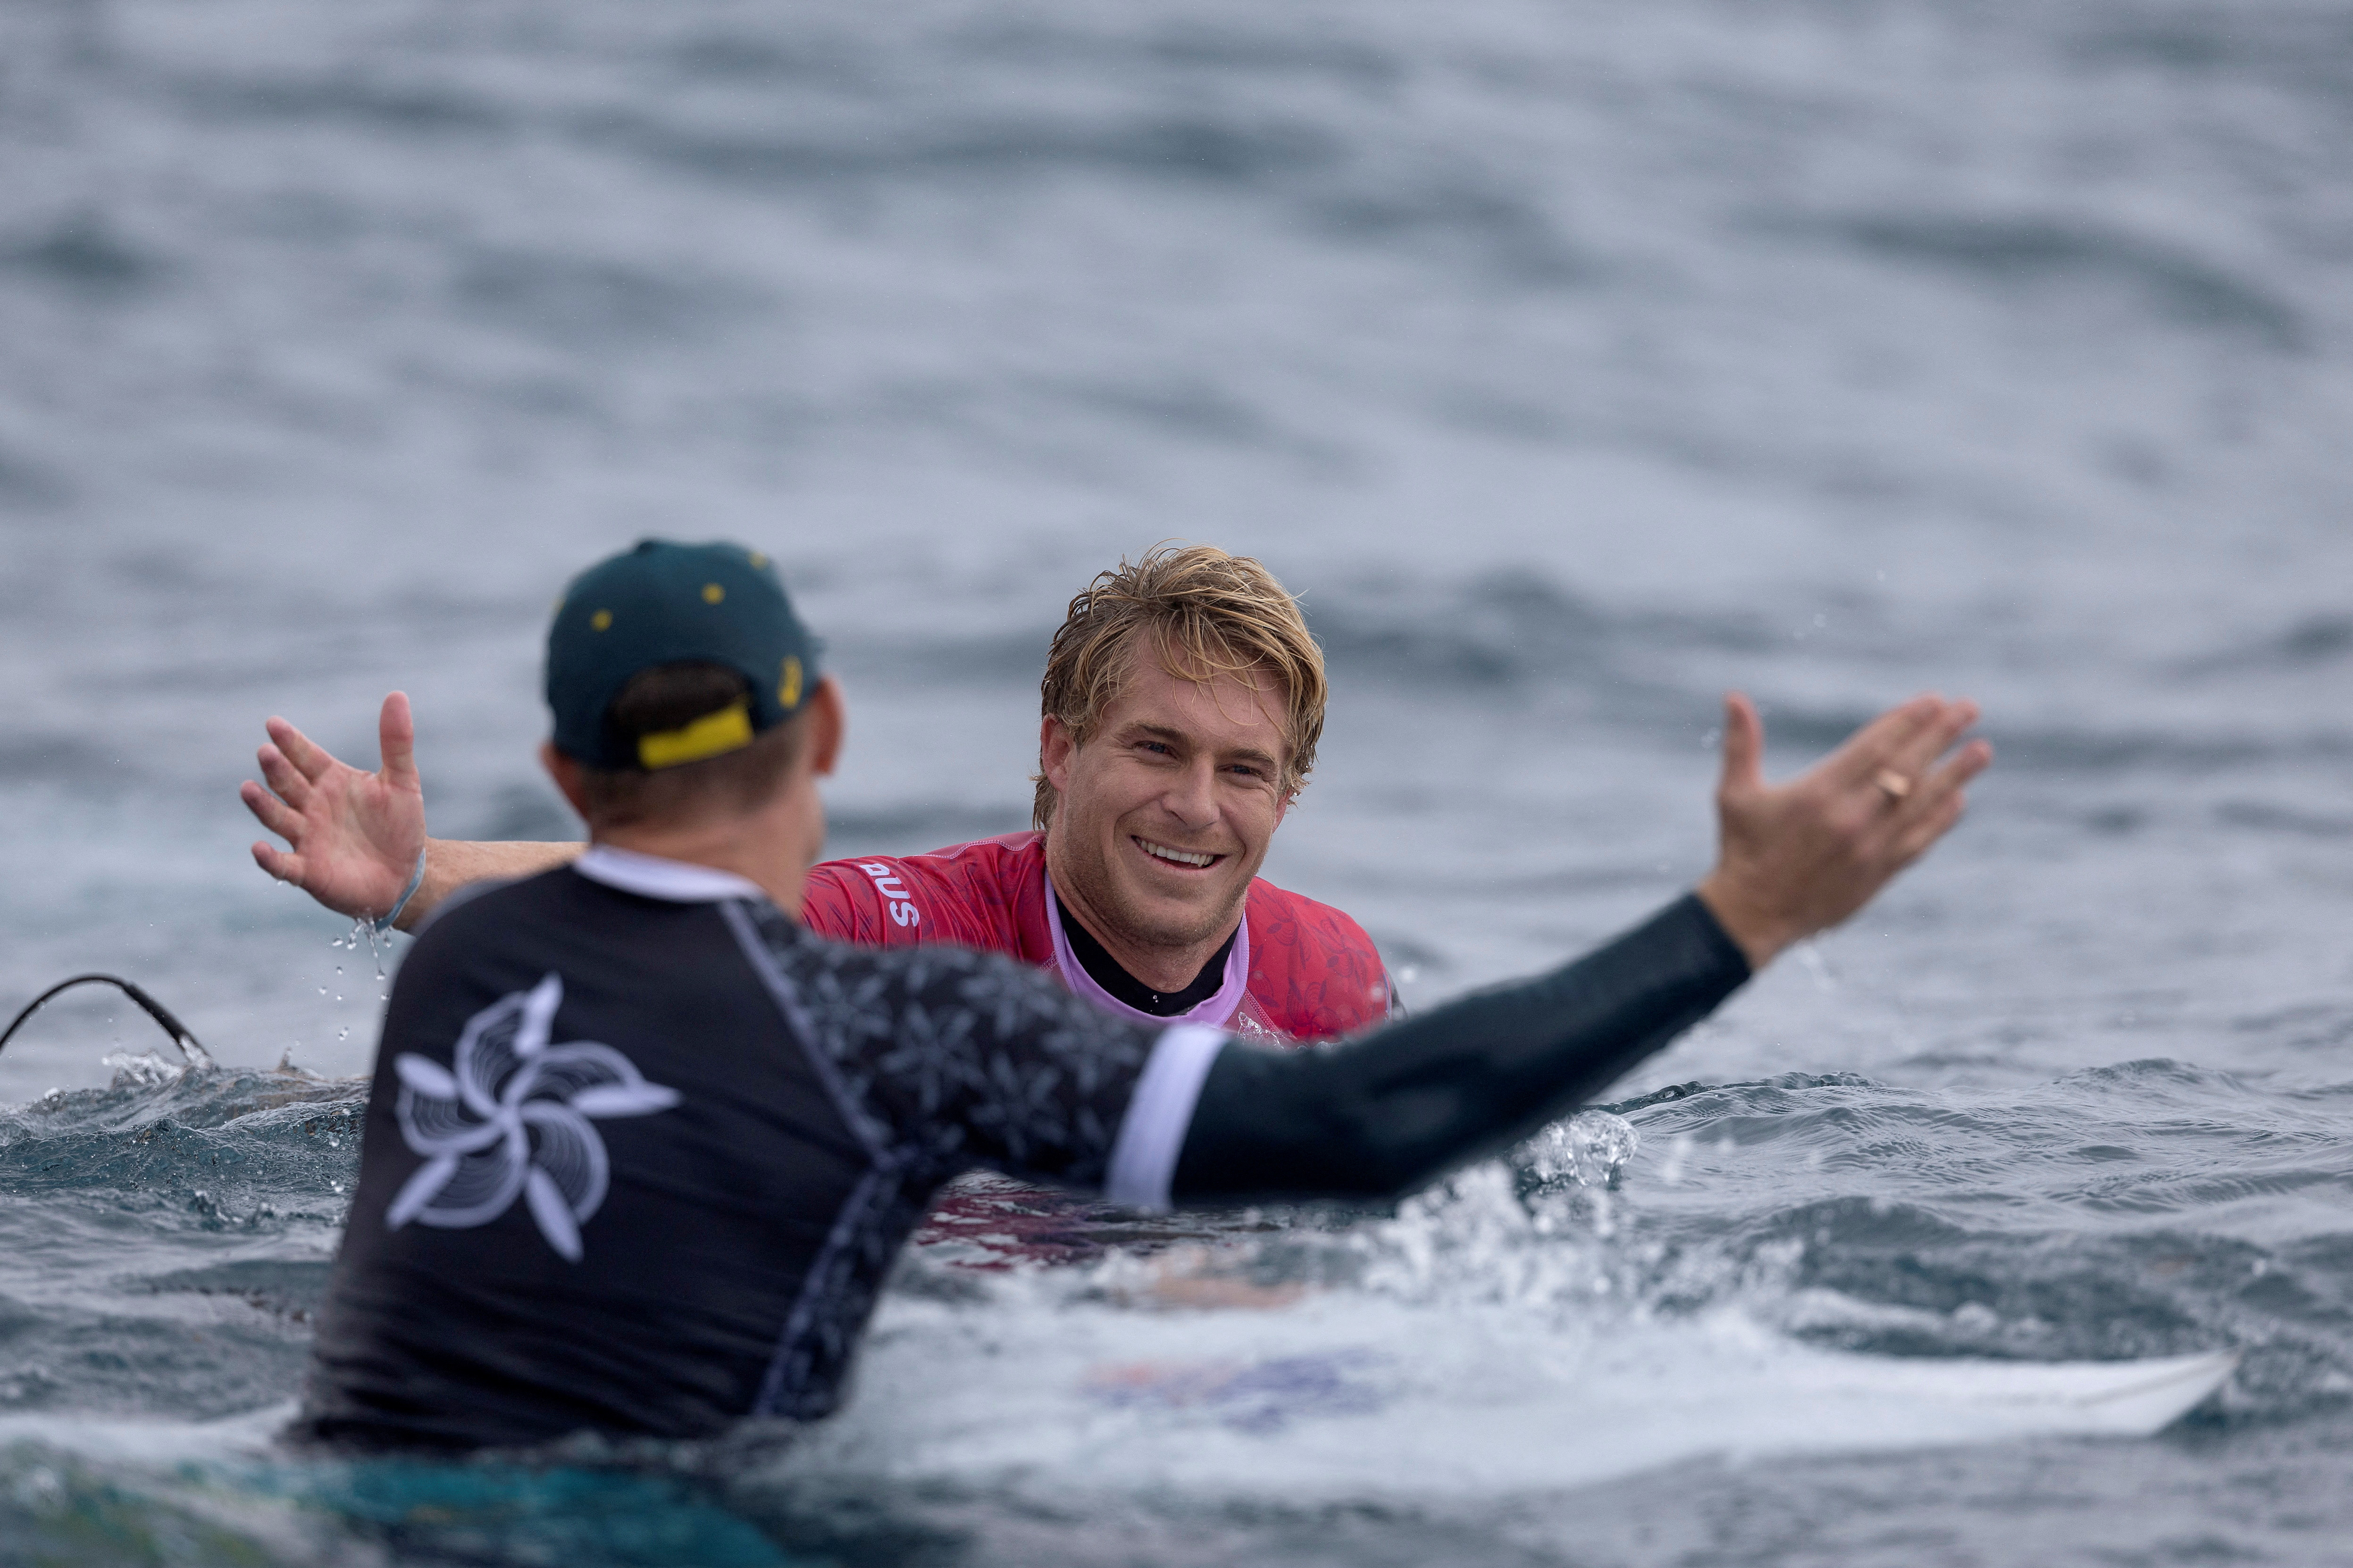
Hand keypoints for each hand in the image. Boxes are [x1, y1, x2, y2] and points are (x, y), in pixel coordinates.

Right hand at [242, 693, 426, 920]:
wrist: (407, 873)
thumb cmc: (400, 826)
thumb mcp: (403, 781)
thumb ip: (396, 741)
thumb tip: (396, 694)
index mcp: (330, 781)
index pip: (305, 756)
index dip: (291, 742)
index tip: (274, 724)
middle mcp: (312, 806)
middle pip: (288, 783)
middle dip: (276, 769)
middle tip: (266, 752)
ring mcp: (307, 838)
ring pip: (278, 818)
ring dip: (262, 805)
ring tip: (248, 788)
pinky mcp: (309, 871)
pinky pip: (283, 865)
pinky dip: (269, 859)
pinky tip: (259, 848)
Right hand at [1696, 692, 1991, 968]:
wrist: (1753, 916)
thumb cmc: (1742, 849)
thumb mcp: (1735, 793)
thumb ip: (1740, 743)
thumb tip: (1733, 696)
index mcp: (1817, 793)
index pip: (1874, 747)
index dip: (1905, 721)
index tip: (1933, 701)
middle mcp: (1850, 818)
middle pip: (1906, 767)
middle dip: (1940, 736)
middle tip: (1968, 709)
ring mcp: (1869, 848)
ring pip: (1921, 803)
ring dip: (1955, 774)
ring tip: (1982, 749)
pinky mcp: (1878, 874)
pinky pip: (1919, 841)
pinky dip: (1941, 819)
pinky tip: (1959, 798)